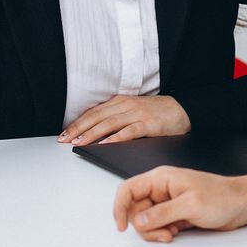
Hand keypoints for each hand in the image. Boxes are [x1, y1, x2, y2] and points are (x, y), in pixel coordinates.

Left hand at [58, 94, 189, 145]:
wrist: (182, 109)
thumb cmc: (155, 113)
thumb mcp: (132, 111)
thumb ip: (115, 118)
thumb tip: (93, 133)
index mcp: (119, 102)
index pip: (93, 113)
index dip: (77, 123)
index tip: (64, 134)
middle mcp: (125, 105)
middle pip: (97, 117)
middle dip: (79, 129)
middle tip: (65, 140)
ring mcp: (137, 114)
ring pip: (109, 123)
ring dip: (92, 134)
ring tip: (79, 143)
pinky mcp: (148, 124)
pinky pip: (129, 131)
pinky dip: (115, 138)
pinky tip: (105, 144)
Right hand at [113, 166, 246, 241]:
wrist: (240, 204)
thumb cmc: (221, 196)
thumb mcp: (190, 205)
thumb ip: (161, 213)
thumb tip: (138, 221)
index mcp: (161, 178)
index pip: (128, 189)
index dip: (120, 207)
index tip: (121, 226)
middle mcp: (161, 189)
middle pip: (135, 208)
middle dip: (143, 225)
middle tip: (162, 233)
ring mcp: (167, 201)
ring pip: (145, 219)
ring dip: (154, 231)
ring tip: (171, 234)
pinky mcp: (174, 212)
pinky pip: (157, 225)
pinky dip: (162, 232)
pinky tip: (175, 232)